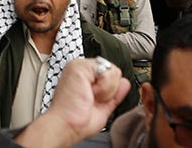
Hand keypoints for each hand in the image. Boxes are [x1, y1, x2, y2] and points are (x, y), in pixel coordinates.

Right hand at [13, 58, 130, 147]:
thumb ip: (115, 94)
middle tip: (92, 99)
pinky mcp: (80, 66)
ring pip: (112, 71)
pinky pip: (107, 72)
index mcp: (86, 76)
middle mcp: (82, 69)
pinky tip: (90, 93)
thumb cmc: (77, 119)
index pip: (110, 74)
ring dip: (105, 90)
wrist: (67, 125)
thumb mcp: (103, 107)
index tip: (94, 101)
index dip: (110, 90)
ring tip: (89, 96)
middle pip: (114, 71)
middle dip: (109, 90)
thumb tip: (125, 83)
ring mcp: (80, 65)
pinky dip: (103, 87)